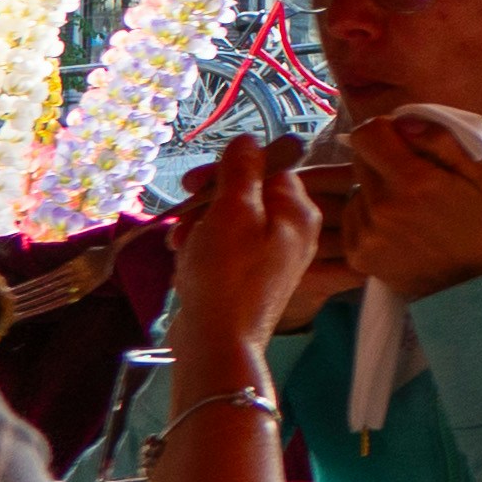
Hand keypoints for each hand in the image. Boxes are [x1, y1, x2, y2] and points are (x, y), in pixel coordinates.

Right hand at [163, 137, 326, 369]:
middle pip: (246, 196)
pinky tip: (186, 264)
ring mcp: (274, 257)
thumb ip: (242, 171)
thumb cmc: (227, 274)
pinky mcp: (252, 279)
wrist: (218, 342)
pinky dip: (203, 251)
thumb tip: (250, 140)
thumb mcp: (233, 211)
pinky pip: (225, 250)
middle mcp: (295, 232)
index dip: (227, 171)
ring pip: (230, 223)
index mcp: (299, 211)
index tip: (192, 183)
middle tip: (182, 222)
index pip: (268, 168)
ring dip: (199, 228)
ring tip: (182, 247)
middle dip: (207, 204)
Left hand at [337, 108, 481, 301]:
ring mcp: (366, 233)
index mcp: (414, 181)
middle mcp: (382, 207)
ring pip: (356, 188)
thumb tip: (403, 122)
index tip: (402, 142)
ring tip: (408, 208)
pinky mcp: (357, 254)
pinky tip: (397, 228)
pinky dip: (369, 216)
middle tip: (411, 176)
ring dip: (376, 189)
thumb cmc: (481, 222)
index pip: (367, 133)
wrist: (473, 283)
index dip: (384, 130)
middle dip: (382, 159)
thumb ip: (444, 138)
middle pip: (359, 158)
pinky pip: (352, 217)